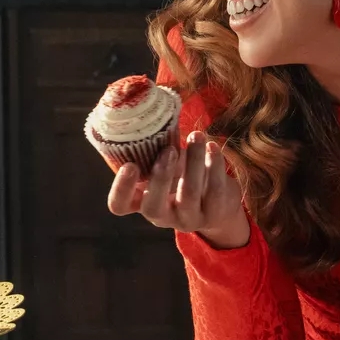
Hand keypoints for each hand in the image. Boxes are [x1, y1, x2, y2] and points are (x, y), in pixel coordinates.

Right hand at [107, 130, 249, 248]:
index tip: (130, 165)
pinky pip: (214, 190)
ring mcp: (188, 219)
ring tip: (195, 136)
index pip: (119, 205)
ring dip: (192, 161)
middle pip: (153, 207)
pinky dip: (214, 165)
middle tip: (168, 150)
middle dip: (160, 178)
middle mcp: (162, 216)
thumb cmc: (182, 178)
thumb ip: (155, 154)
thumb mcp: (165, 168)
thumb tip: (153, 121)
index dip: (121, 188)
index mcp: (141, 203)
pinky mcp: (214, 214)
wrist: (219, 204)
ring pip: (188, 194)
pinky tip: (212, 146)